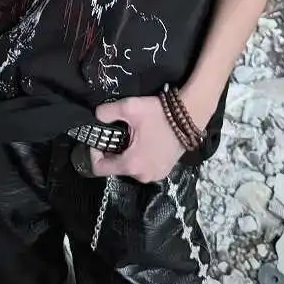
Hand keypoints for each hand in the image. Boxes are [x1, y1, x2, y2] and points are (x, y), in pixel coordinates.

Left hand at [89, 88, 214, 183]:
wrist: (190, 115)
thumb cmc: (159, 114)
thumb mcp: (129, 108)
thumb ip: (107, 112)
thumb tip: (97, 116)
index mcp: (131, 165)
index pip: (99, 169)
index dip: (93, 153)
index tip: (98, 138)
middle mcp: (142, 176)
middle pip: (116, 167)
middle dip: (112, 151)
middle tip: (115, 132)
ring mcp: (155, 175)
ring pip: (130, 167)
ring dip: (126, 153)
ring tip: (130, 134)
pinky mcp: (164, 171)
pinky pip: (143, 166)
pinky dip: (139, 156)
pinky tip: (143, 139)